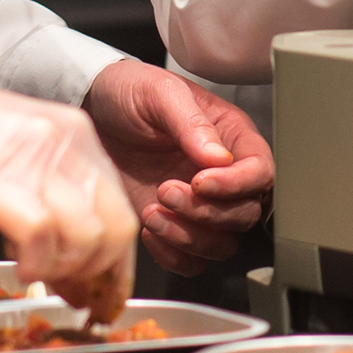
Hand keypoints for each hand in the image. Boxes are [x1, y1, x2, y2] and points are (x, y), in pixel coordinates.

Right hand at [0, 55, 135, 321]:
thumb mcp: (18, 149)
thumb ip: (52, 187)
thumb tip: (72, 246)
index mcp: (75, 133)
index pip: (120, 207)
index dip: (116, 261)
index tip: (102, 290)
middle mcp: (64, 142)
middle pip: (116, 227)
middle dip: (99, 274)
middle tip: (73, 294)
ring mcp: (32, 161)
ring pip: (87, 237)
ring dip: (65, 272)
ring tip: (37, 274)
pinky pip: (41, 239)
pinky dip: (36, 266)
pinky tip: (19, 268)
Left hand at [84, 60, 272, 273]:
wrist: (92, 111)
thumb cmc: (130, 92)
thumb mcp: (159, 93)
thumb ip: (191, 123)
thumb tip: (219, 159)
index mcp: (232, 137)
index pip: (261, 172)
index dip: (238, 185)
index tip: (201, 182)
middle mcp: (223, 176)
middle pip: (245, 214)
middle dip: (206, 212)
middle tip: (167, 190)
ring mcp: (199, 205)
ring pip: (222, 243)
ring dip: (189, 237)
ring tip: (153, 212)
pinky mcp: (173, 225)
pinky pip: (191, 260)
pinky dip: (174, 255)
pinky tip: (149, 228)